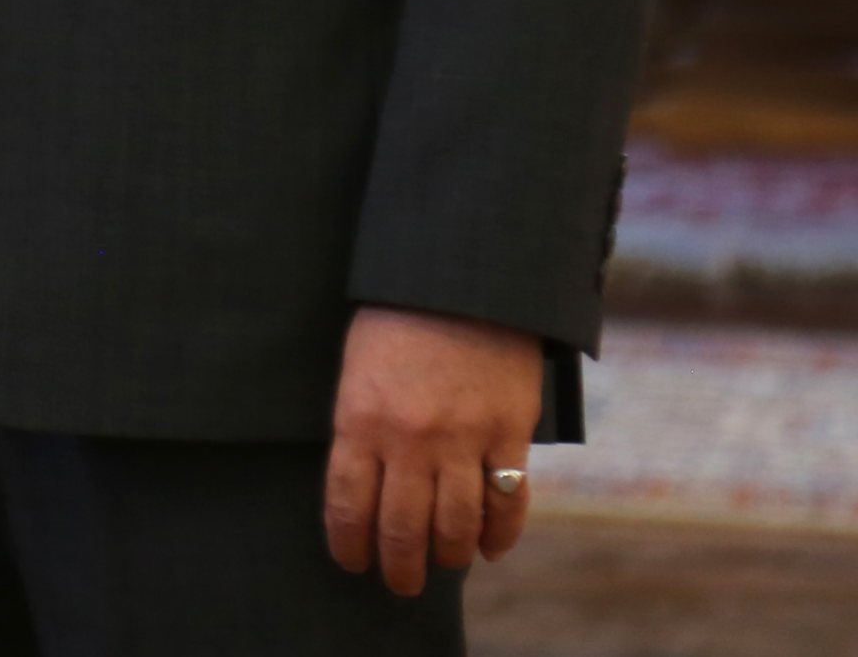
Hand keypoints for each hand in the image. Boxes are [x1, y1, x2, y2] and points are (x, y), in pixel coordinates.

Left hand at [323, 306, 541, 593]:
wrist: (462, 275)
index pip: (349, 505)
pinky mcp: (508, 431)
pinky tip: (491, 547)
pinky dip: (500, 533)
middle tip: (401, 582)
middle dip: (400, 567)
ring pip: (455, 525)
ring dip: (449, 556)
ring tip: (445, 564)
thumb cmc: (398, 315)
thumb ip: (360, 424)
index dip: (351, 545)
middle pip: (402, 529)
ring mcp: (462, 438)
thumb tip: (364, 483)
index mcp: (361, 419)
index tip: (354, 562)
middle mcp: (409, 439)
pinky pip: (506, 501)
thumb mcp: (358, 366)